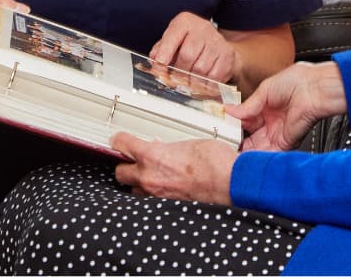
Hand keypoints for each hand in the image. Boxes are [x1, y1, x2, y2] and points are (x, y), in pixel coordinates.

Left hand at [111, 132, 236, 205]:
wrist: (231, 183)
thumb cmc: (215, 161)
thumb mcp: (187, 143)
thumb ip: (168, 148)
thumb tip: (162, 149)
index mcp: (152, 156)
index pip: (121, 145)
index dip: (119, 141)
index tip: (119, 140)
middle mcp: (149, 178)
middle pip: (120, 173)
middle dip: (126, 166)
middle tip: (134, 161)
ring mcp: (157, 197)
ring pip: (134, 191)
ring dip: (139, 184)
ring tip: (153, 178)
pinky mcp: (166, 210)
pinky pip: (150, 203)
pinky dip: (153, 197)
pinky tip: (165, 191)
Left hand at [149, 12, 239, 82]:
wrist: (215, 44)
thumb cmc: (188, 43)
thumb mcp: (172, 41)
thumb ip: (160, 51)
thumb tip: (154, 64)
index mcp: (184, 22)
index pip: (173, 36)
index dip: (165, 52)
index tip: (159, 65)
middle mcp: (202, 28)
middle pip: (188, 55)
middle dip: (179, 71)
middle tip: (175, 80)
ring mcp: (217, 41)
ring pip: (201, 68)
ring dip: (192, 80)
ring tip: (188, 81)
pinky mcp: (228, 55)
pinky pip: (215, 76)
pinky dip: (205, 84)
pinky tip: (201, 81)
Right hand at [225, 61, 345, 150]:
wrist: (314, 88)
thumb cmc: (295, 81)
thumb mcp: (264, 91)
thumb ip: (247, 106)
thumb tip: (229, 111)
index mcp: (264, 108)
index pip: (244, 121)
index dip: (233, 126)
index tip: (221, 130)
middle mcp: (270, 122)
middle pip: (249, 137)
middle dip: (237, 142)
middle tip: (223, 145)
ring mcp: (277, 133)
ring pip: (256, 147)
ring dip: (244, 152)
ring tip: (229, 154)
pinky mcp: (285, 142)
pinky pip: (268, 153)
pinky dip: (257, 157)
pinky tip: (244, 158)